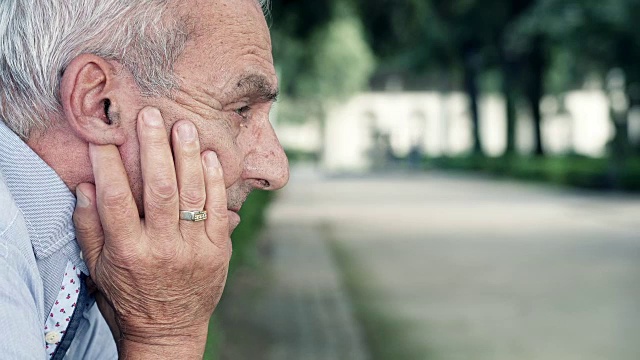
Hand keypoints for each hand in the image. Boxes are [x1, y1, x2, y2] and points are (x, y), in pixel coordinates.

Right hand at [73, 107, 230, 357]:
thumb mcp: (100, 268)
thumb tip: (86, 185)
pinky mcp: (219, 250)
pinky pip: (219, 208)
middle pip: (159, 189)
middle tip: (152, 115)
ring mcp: (194, 249)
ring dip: (188, 156)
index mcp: (128, 251)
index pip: (116, 200)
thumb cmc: (129, 295)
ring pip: (192, 193)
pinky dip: (215, 180)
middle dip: (155, 148)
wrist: (170, 329)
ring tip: (184, 127)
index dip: (109, 165)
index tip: (105, 137)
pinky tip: (210, 156)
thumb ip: (89, 227)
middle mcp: (162, 248)